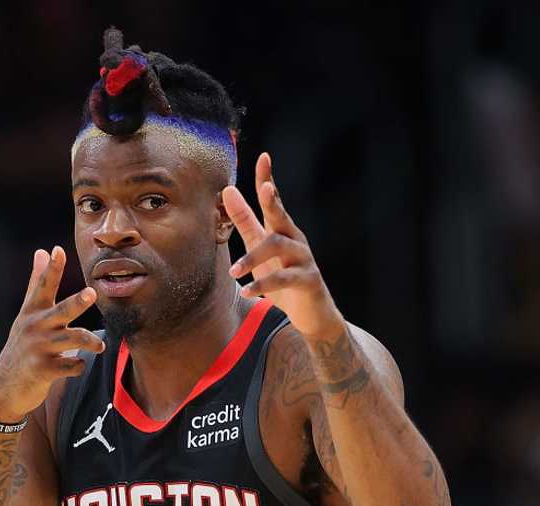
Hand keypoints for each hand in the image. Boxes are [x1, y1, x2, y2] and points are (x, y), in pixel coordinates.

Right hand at [0, 246, 103, 421]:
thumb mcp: (27, 314)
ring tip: (100, 346)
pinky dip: (79, 365)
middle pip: (61, 311)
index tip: (57, 250)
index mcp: (32, 312)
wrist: (5, 387)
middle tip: (92, 293)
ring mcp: (38, 348)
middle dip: (77, 302)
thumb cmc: (22, 346)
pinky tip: (77, 365)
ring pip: (73, 339)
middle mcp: (35, 327)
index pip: (43, 286)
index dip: (52, 268)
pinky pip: (71, 365)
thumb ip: (37, 283)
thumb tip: (41, 251)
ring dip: (91, 342)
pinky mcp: (43, 370)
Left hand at [222, 153, 343, 338]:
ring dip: (253, 258)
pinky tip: (247, 290)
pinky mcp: (308, 281)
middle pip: (281, 217)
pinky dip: (263, 285)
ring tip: (234, 271)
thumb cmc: (283, 277)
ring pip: (279, 249)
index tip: (263, 157)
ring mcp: (304, 259)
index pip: (274, 200)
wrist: (311, 314)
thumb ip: (245, 221)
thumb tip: (228, 190)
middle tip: (264, 189)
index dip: (268, 178)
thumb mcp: (260, 248)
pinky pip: (285, 279)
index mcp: (282, 229)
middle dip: (273, 201)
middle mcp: (295, 239)